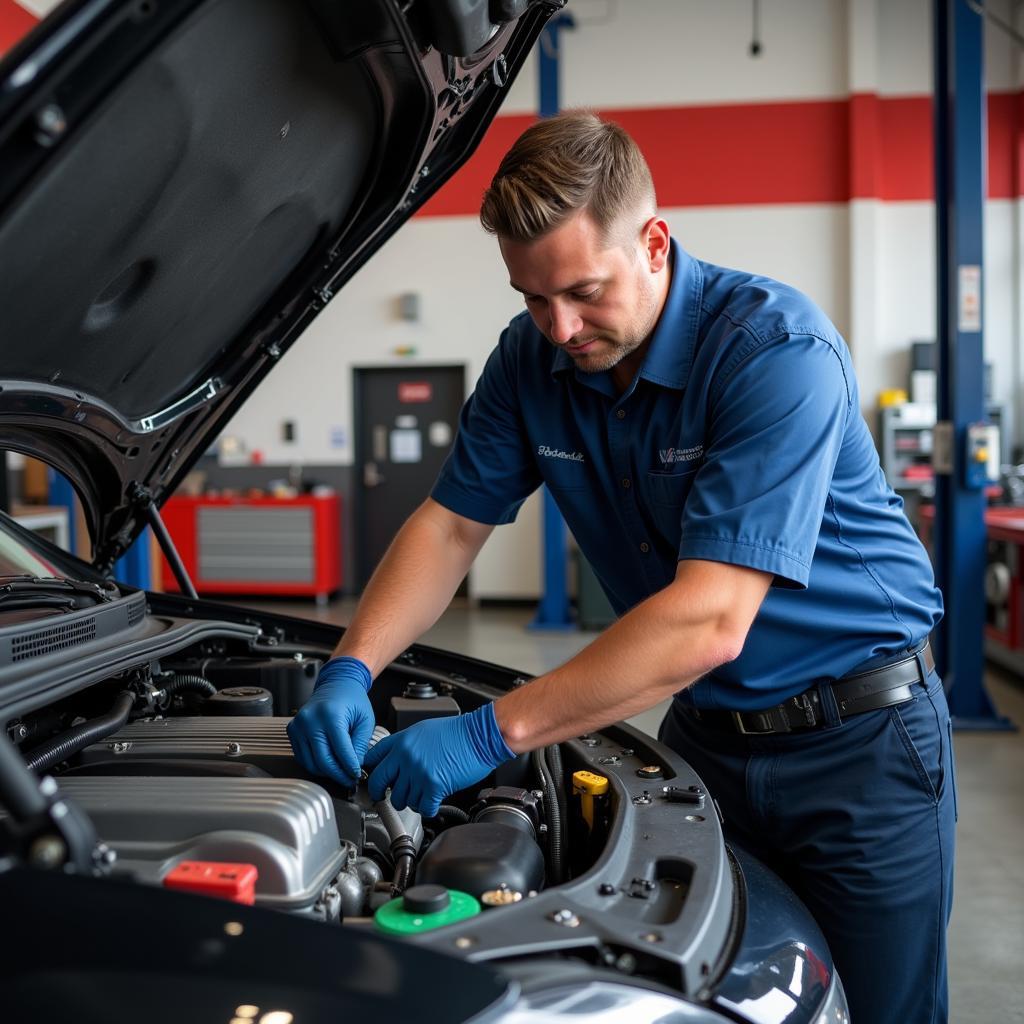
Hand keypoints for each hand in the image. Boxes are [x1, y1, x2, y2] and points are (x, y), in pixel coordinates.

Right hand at [287, 656, 374, 787]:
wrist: (337, 684)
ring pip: (311, 763)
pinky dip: (316, 764)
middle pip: (323, 761)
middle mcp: (310, 720)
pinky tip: (329, 762)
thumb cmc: (352, 700)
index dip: (350, 768)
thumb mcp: (365, 720)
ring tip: (341, 772)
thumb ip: (360, 744)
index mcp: (330, 715)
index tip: (357, 776)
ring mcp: (298, 726)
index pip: (340, 751)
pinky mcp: (292, 731)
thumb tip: (355, 767)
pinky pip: (303, 757)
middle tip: (350, 779)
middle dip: (339, 774)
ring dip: (327, 772)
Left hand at [363, 703, 514, 816]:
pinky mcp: (434, 787)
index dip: (371, 771)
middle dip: (381, 793)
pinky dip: (428, 808)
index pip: (372, 758)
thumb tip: (393, 762)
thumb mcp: (423, 731)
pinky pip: (422, 808)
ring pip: (401, 800)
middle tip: (386, 796)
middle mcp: (406, 757)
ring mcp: (418, 773)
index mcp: (402, 741)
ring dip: (411, 800)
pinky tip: (433, 801)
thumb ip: (405, 746)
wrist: (481, 736)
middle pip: (379, 783)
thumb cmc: (458, 732)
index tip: (373, 779)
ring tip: (421, 793)